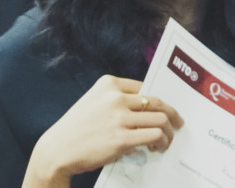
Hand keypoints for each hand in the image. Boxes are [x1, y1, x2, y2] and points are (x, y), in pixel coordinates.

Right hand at [22, 75, 182, 187]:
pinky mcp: (121, 138)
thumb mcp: (93, 103)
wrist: (56, 150)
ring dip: (168, 131)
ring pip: (160, 119)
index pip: (145, 87)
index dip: (158, 99)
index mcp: (108, 84)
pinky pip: (154, 135)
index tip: (165, 108)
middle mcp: (115, 97)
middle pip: (156, 101)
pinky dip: (161, 141)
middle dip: (172, 113)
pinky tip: (157, 147)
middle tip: (178, 122)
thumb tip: (145, 110)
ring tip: (166, 140)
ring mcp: (119, 117)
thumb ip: (116, 101)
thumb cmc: (76, 129)